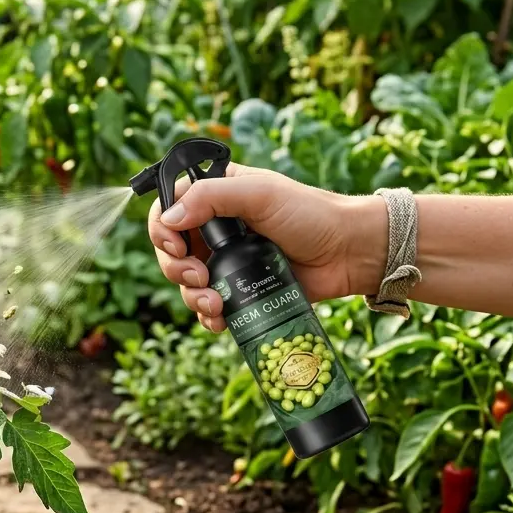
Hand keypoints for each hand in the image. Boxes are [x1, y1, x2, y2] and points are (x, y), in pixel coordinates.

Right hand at [147, 164, 384, 331]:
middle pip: (170, 251)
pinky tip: (221, 319)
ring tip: (216, 304)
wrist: (350, 253)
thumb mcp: (260, 194)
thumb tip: (169, 219)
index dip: (161, 230)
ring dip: (192, 297)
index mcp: (216, 196)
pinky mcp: (241, 290)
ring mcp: (227, 261)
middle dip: (176, 269)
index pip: (167, 209)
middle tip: (199, 277)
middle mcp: (216, 228)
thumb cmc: (311, 214)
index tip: (176, 247)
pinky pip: (209, 307)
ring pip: (187, 283)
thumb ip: (211, 197)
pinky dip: (208, 316)